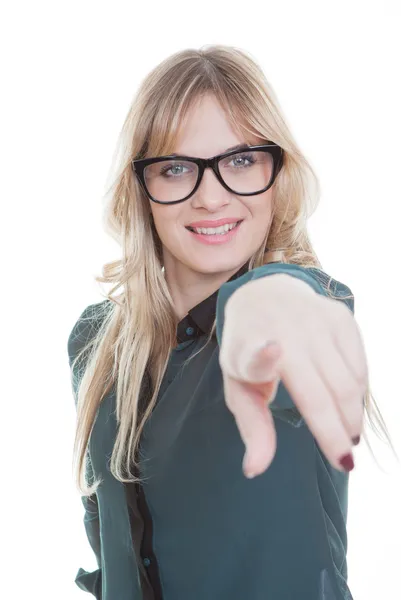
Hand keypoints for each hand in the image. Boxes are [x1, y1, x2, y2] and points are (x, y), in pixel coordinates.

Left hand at [219, 273, 367, 477]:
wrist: (264, 295)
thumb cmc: (248, 351)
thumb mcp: (239, 386)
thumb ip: (252, 426)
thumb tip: (254, 471)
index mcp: (247, 349)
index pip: (254, 356)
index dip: (263, 357)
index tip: (273, 351)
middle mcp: (283, 330)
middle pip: (321, 394)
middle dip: (336, 435)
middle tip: (345, 463)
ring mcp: (315, 321)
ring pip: (348, 384)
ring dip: (352, 417)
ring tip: (348, 435)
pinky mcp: (340, 317)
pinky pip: (360, 368)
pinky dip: (357, 393)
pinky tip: (347, 403)